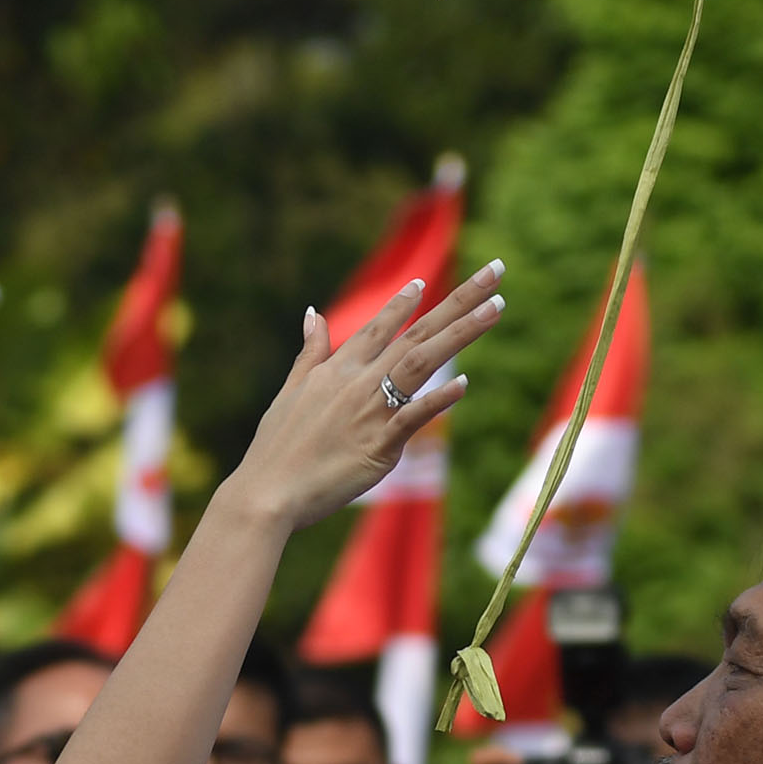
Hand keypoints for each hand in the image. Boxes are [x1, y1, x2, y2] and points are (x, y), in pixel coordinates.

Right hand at [207, 261, 502, 538]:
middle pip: (417, 333)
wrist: (265, 493)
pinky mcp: (379, 444)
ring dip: (463, 332)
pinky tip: (464, 384)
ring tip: (497, 306)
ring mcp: (370, 410)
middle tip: (494, 270)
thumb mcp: (290, 392)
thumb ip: (310, 352)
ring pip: (423, 361)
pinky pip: (413, 416)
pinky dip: (437, 399)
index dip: (403, 303)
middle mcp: (357, 381)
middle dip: (459, 300)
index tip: (425, 280)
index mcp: (337, 369)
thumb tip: (312, 312)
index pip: (378, 327)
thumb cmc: (275, 450)